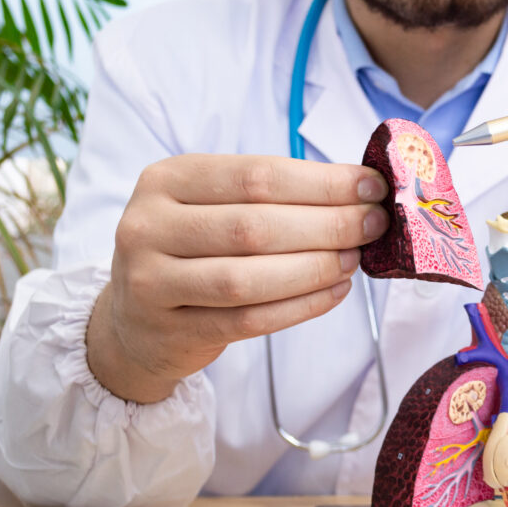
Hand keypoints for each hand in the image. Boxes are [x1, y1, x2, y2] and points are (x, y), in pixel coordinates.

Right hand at [86, 154, 388, 402]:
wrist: (133, 320)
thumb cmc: (191, 251)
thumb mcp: (212, 205)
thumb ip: (271, 194)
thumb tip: (358, 190)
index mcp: (166, 179)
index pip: (256, 175)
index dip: (321, 182)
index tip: (371, 187)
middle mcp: (149, 226)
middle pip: (255, 225)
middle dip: (328, 224)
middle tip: (374, 225)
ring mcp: (151, 282)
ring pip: (248, 277)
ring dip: (314, 267)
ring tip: (354, 259)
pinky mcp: (170, 331)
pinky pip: (248, 321)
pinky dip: (299, 307)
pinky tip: (334, 292)